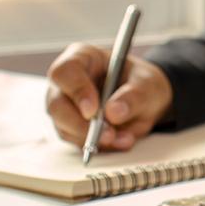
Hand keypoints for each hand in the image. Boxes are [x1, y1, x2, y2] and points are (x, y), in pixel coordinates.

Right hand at [46, 43, 172, 150]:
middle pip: (57, 105)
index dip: (76, 91)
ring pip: (65, 128)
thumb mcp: (147, 84)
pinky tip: (121, 141)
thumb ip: (133, 96)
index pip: (65, 72)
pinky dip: (100, 147)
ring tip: (124, 138)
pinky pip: (78, 142)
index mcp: (82, 58)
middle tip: (108, 134)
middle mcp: (67, 83)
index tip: (93, 111)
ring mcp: (66, 107)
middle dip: (81, 125)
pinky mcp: (72, 128)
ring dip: (93, 139)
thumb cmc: (142, 83)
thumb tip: (113, 112)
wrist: (147, 101)